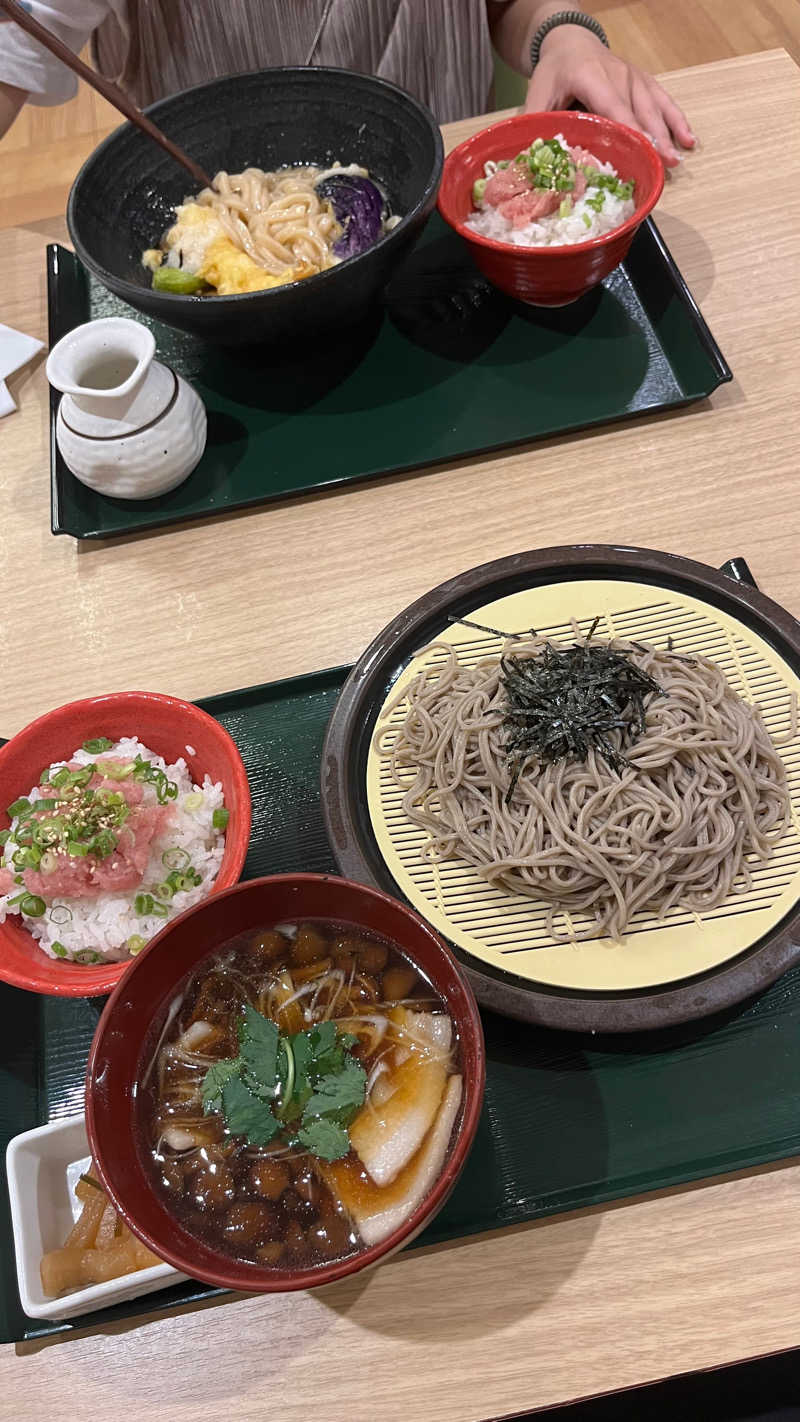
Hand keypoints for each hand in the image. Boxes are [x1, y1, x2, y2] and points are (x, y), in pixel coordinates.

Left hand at [525, 26, 694, 167]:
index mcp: (590, 76)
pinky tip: (688, 140)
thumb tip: (531, 160)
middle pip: (638, 110)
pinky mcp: (644, 82)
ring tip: (676, 160)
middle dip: (652, 138)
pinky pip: (664, 101)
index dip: (628, 129)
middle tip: (663, 165)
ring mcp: (634, 77)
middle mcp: (618, 74)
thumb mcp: (537, 94)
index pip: (612, 106)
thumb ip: (536, 124)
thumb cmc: (554, 72)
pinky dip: (677, 120)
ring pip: (654, 107)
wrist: (571, 41)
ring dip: (667, 134)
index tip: (640, 150)